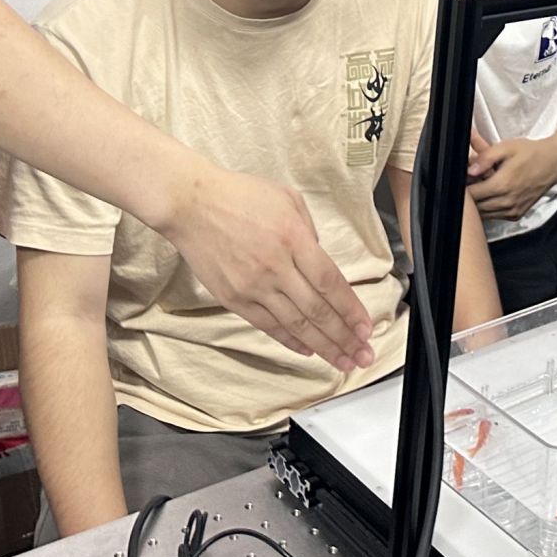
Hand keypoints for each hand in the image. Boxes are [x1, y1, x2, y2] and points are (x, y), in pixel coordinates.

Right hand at [164, 164, 374, 372]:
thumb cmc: (239, 195)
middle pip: (317, 310)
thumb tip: (319, 259)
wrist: (191, 204)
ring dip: (323, 346)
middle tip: (362, 355)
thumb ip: (309, 232)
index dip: (351, 310)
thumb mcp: (287, 199)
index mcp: (293, 238)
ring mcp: (253, 286)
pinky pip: (268, 326)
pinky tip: (308, 350)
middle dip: (344, 337)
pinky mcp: (233, 298)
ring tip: (342, 361)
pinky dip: (290, 340)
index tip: (365, 327)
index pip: (330, 283)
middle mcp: (276, 267)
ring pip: (295, 324)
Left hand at [467, 135, 556, 221]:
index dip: (464, 186)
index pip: (471, 195)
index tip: (464, 177)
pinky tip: (493, 194)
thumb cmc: (530, 153)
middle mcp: (507, 202)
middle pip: (475, 207)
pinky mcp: (516, 215)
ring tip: (484, 186)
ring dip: (479, 203)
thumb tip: (470, 169)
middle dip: (470, 195)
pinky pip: (495, 216)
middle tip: (473, 181)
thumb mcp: (505, 147)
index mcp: (502, 185)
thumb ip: (485, 157)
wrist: (553, 162)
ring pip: (484, 214)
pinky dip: (489, 208)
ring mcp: (512, 211)